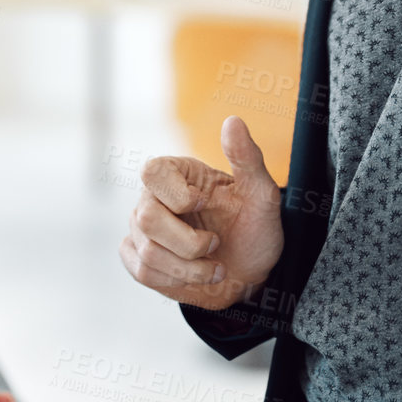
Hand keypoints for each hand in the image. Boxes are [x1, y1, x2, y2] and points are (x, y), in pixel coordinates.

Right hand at [119, 115, 282, 309]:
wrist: (252, 272)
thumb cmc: (256, 228)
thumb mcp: (261, 195)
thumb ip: (247, 158)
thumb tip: (232, 121)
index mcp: (176, 173)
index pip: (152, 173)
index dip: (178, 196)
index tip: (205, 204)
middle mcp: (152, 198)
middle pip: (146, 219)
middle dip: (190, 243)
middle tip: (216, 244)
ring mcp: (142, 230)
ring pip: (147, 254)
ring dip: (190, 269)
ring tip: (215, 267)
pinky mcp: (139, 259)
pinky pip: (142, 273)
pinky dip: (175, 280)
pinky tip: (193, 275)